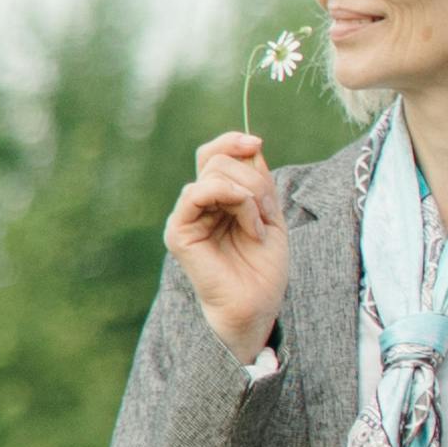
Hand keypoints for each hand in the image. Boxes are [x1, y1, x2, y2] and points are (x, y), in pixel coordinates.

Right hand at [167, 132, 291, 358]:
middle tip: (269, 210)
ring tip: (259, 224)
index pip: (215, 154)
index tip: (257, 143)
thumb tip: (251, 145)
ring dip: (248, 193)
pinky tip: (249, 223)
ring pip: (213, 173)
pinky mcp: (178, 231)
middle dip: (254, 178)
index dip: (233, 141)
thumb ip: (258, 180)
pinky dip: (231, 197)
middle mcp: (198, 204)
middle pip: (218, 159)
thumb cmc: (263, 266)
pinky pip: (197, 192)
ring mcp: (186, 216)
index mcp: (217, 198)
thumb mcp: (269, 213)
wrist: (257, 304)